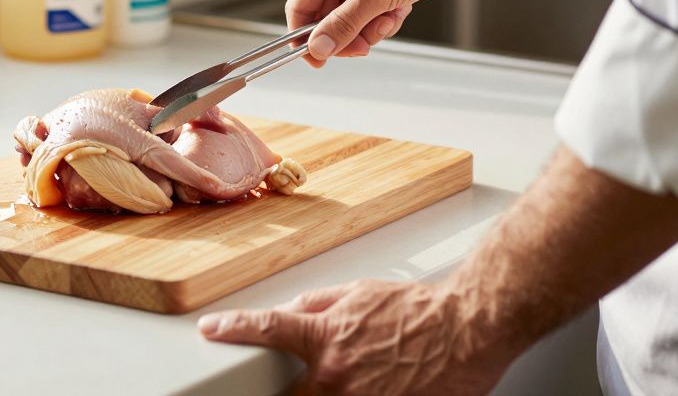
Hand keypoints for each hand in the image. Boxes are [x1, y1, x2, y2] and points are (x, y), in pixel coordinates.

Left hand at [197, 280, 510, 395]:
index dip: (233, 328)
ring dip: (324, 393)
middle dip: (287, 388)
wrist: (466, 329)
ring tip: (361, 376)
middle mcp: (336, 374)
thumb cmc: (419, 310)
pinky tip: (374, 385)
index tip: (211, 329)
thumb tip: (296, 307)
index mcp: (325, 336)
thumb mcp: (360, 293)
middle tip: (305, 377)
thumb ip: (321, 303)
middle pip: (287, 394)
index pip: (265, 328)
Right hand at [287, 0, 481, 65]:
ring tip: (390, 19)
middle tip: (364, 45)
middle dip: (349, 33)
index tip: (317, 60)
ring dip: (371, 27)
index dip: (305, 37)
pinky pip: (372, 12)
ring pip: (352, 18)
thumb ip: (343, 25)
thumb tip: (318, 47)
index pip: (300, 5)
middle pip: (328, 16)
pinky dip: (386, 18)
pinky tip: (401, 9)